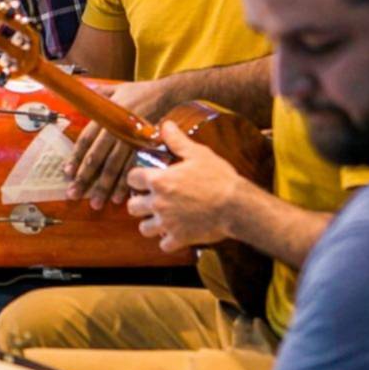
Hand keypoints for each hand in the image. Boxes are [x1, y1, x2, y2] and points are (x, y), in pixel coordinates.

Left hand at [65, 77, 170, 207]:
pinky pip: (134, 168)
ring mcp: (131, 140)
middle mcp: (117, 129)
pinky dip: (127, 184)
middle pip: (98, 157)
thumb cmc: (137, 91)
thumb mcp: (114, 88)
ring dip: (104, 187)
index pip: (87, 139)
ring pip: (115, 167)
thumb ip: (96, 95)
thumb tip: (77, 94)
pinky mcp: (145, 147)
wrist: (165, 93)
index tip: (67, 173)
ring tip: (95, 203)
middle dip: (85, 178)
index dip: (76, 157)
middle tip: (74, 194)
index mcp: (107, 115)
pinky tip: (120, 197)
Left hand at [124, 121, 242, 252]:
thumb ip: (177, 141)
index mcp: (159, 181)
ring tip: (161, 218)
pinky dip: (168, 240)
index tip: (144, 179)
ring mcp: (167, 223)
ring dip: (150, 223)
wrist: (237, 206)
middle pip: (132, 206)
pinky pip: (163, 245)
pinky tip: (176, 233)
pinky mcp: (179, 238)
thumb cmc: (218, 178)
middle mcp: (158, 203)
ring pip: (144, 228)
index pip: (131, 178)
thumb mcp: (198, 154)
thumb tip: (165, 125)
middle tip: (151, 200)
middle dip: (139, 203)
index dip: (137, 178)